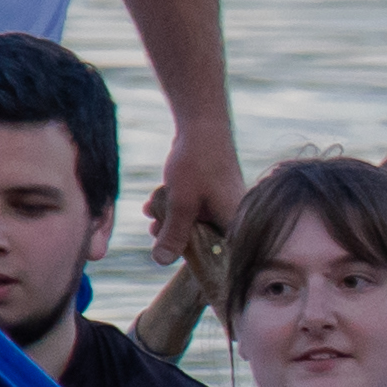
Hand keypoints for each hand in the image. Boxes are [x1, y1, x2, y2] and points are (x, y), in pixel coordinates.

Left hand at [149, 125, 244, 265]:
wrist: (202, 124)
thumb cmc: (198, 162)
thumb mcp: (181, 202)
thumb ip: (173, 233)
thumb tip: (162, 261)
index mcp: (235, 221)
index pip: (220, 256)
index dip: (198, 262)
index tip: (175, 261)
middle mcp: (233, 215)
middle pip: (204, 241)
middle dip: (175, 237)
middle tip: (154, 231)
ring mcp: (223, 204)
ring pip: (194, 224)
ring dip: (170, 221)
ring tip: (151, 212)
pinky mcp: (212, 194)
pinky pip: (193, 210)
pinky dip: (174, 208)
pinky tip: (154, 202)